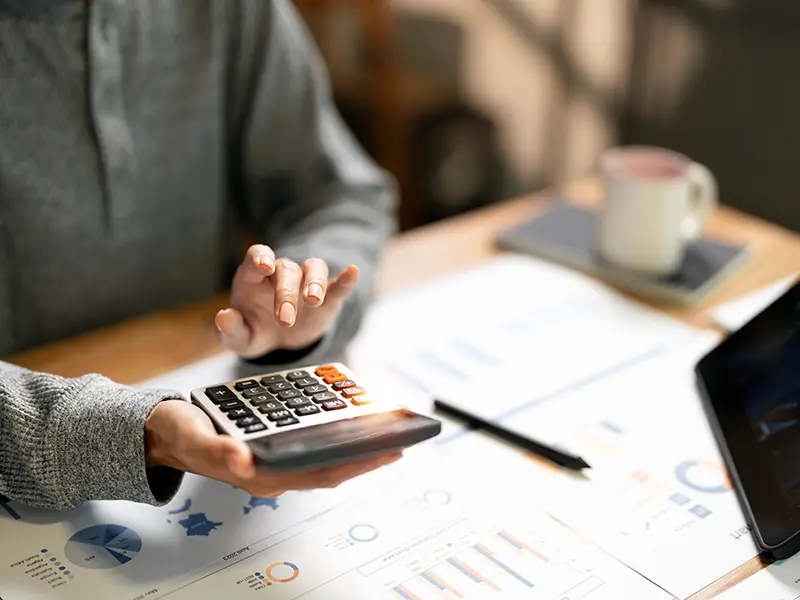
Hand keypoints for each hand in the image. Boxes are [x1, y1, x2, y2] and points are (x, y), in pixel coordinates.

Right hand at [145, 400, 401, 495]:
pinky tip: (346, 417)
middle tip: (401, 436)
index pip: (321, 472)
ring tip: (383, 426)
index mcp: (261, 473)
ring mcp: (274, 459)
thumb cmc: (179, 434)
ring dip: (354, 444)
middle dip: (368, 454)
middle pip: (332, 465)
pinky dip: (333, 431)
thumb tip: (245, 459)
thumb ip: (217, 451)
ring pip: (324, 455)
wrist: (163, 431)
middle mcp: (273, 471)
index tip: (391, 450)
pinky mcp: (271, 444)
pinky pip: (310, 441)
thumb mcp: (193, 437)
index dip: (359, 462)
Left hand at [215, 245, 358, 358]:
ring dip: (314, 282)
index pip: (257, 256)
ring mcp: (305, 284)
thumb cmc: (255, 331)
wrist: (279, 342)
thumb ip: (230, 329)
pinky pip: (336, 285)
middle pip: (287, 269)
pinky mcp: (326, 299)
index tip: (264, 266)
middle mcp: (281, 273)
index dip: (261, 257)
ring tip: (314, 300)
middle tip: (285, 320)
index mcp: (255, 277)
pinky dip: (345, 279)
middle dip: (286, 294)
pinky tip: (353, 272)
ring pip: (313, 268)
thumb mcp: (239, 338)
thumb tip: (224, 317)